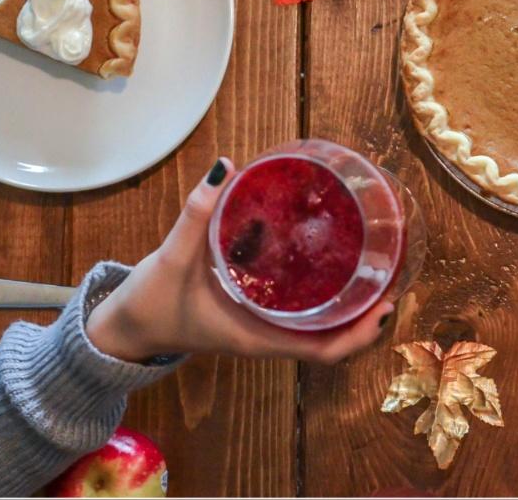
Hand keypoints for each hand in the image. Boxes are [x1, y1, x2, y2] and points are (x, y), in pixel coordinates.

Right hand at [86, 158, 393, 362]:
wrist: (124, 329)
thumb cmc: (150, 304)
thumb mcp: (172, 259)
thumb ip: (196, 215)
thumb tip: (223, 167)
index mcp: (258, 337)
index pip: (325, 350)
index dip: (361, 333)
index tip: (386, 304)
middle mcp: (269, 336)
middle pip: (335, 337)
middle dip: (367, 313)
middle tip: (392, 272)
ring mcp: (264, 327)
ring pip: (321, 324)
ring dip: (350, 302)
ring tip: (374, 263)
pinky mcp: (255, 313)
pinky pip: (300, 309)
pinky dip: (322, 291)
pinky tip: (328, 258)